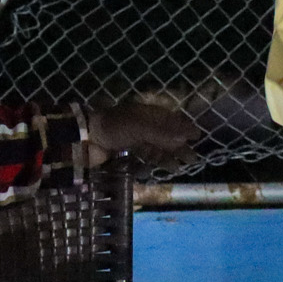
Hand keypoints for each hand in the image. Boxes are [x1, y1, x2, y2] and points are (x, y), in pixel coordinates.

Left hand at [86, 98, 200, 169]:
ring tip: (182, 166)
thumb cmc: (114, 128)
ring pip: (156, 147)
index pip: (169, 118)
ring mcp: (134, 139)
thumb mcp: (141, 128)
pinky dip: (156, 162)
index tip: (197, 136)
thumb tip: (186, 138)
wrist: (86, 139)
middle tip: (193, 158)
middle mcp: (142, 125)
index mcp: (146, 113)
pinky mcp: (126, 152)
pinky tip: (165, 168)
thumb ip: (163, 134)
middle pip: (165, 135)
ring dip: (169, 156)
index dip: (183, 126)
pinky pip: (145, 157)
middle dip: (179, 146)